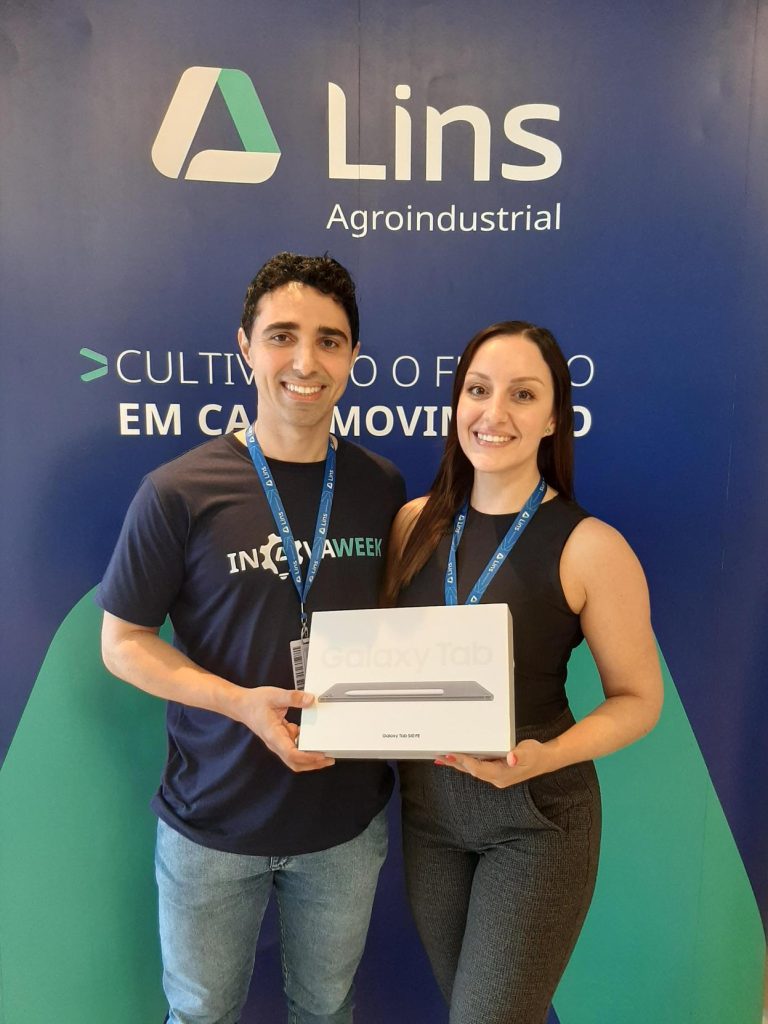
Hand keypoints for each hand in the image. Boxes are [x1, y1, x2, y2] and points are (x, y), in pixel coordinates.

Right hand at [235, 686, 334, 772]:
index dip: (307, 757)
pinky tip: (314, 739)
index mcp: (273, 735)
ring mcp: (278, 742)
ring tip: (325, 753)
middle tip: (329, 759)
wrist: (242, 705)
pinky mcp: (280, 739)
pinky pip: (293, 748)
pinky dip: (304, 748)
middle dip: (313, 763)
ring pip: (294, 758)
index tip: (321, 755)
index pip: (291, 753)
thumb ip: (293, 697)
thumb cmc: (255, 702)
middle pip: (295, 762)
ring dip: (310, 758)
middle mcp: (275, 743)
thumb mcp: (275, 695)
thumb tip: (310, 700)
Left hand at [435, 739, 554, 788]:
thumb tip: (511, 758)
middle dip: (455, 763)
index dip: (465, 762)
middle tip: (439, 756)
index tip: (453, 754)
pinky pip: (477, 767)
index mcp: (502, 775)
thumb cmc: (536, 755)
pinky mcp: (495, 771)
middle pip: (471, 771)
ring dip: (457, 763)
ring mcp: (495, 775)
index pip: (478, 769)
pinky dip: (466, 762)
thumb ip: (519, 755)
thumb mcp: (528, 752)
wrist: (544, 760)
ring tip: (442, 758)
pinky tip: (457, 759)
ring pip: (472, 770)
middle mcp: (496, 778)